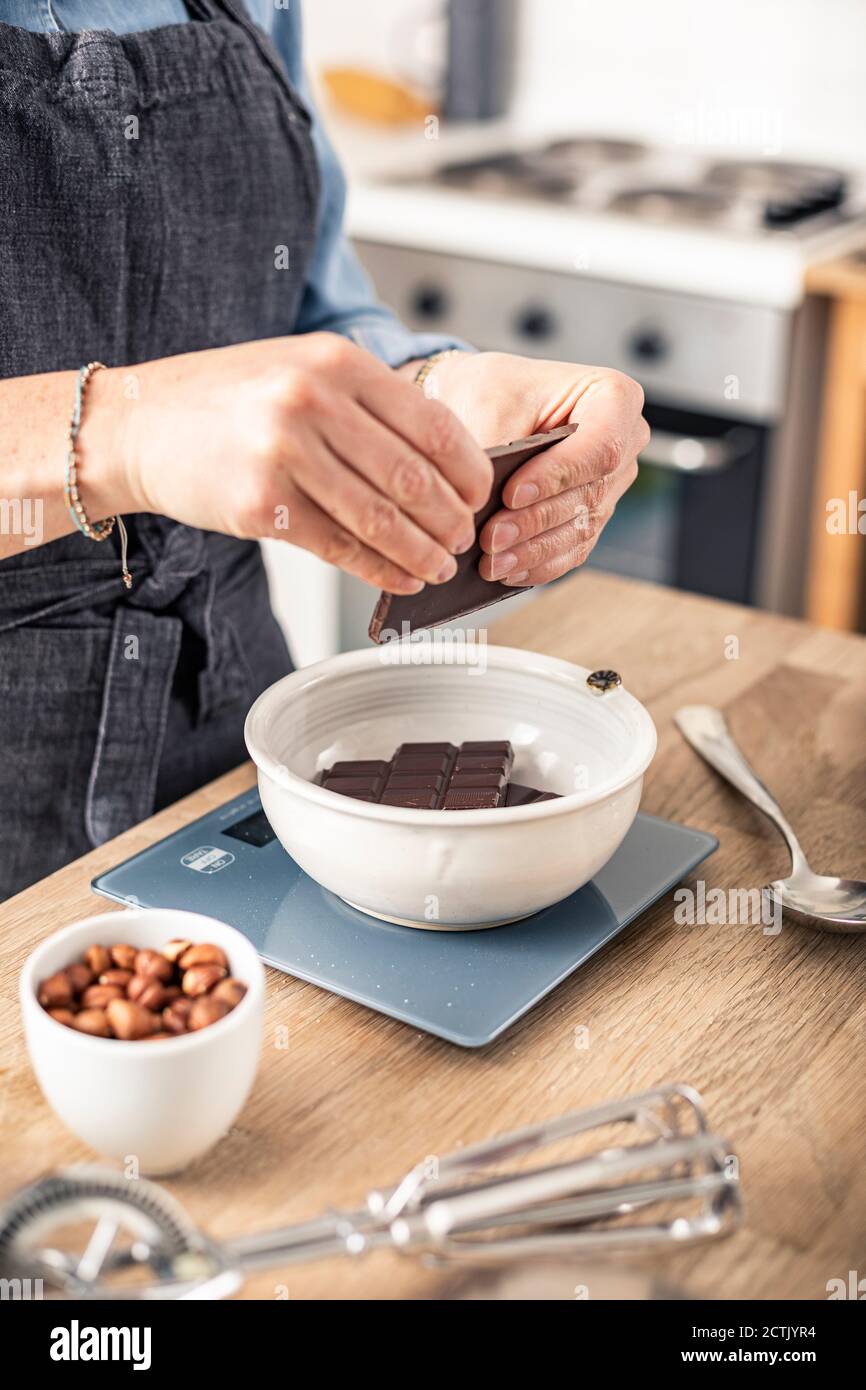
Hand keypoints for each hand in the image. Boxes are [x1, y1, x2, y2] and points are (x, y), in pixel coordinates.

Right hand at [88, 333, 492, 594]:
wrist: (139, 424)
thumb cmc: (228, 402)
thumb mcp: (302, 371)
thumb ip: (366, 403)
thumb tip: (441, 460)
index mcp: (336, 362)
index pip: (432, 423)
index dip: (468, 470)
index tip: (480, 495)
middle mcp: (313, 402)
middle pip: (412, 476)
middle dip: (450, 519)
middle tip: (463, 539)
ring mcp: (284, 453)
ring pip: (380, 518)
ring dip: (420, 552)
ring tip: (438, 567)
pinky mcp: (259, 503)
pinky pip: (339, 546)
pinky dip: (379, 569)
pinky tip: (400, 578)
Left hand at [428, 351, 648, 585]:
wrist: (486, 401)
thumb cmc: (493, 389)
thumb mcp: (489, 403)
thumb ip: (497, 452)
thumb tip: (486, 508)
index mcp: (615, 398)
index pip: (599, 446)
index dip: (558, 477)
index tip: (511, 495)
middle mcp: (626, 443)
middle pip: (590, 493)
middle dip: (536, 521)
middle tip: (490, 539)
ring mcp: (612, 484)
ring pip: (581, 528)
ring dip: (534, 551)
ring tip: (491, 563)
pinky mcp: (592, 515)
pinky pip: (573, 548)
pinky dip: (539, 563)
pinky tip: (507, 571)